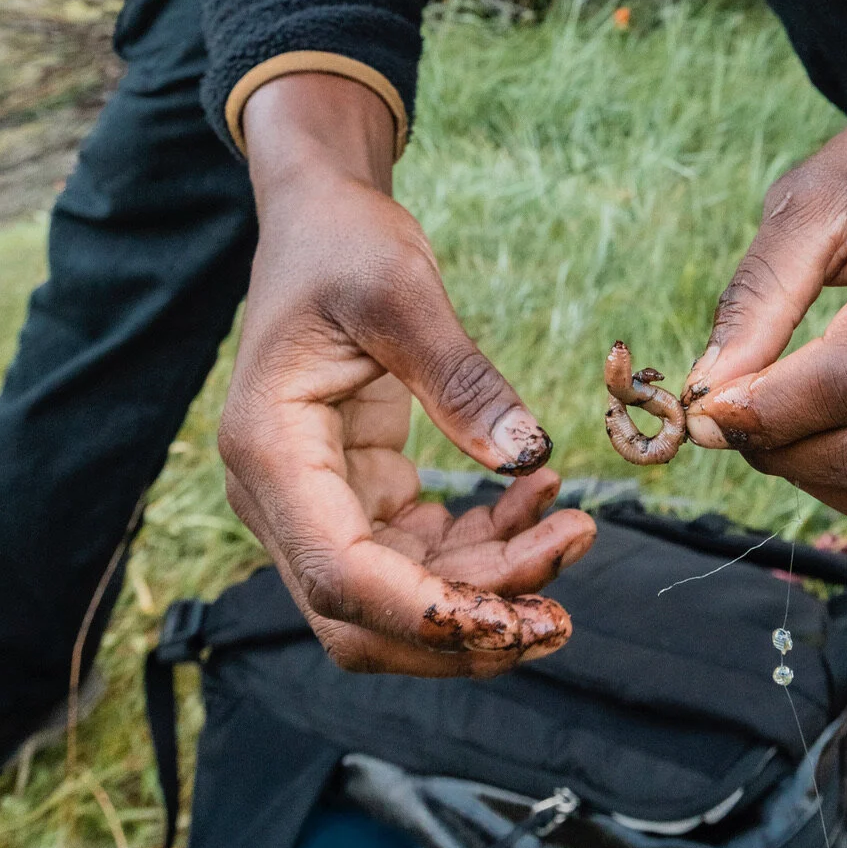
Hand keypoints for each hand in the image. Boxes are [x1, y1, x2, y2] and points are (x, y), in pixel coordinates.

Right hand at [221, 74, 594, 674]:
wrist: (320, 216)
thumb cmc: (345, 242)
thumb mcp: (402, 288)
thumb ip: (461, 379)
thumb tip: (528, 460)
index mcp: (270, 450)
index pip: (337, 573)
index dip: (422, 614)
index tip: (511, 622)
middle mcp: (281, 495)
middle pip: (364, 615)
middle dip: (463, 631)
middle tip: (562, 617)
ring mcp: (318, 500)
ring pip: (402, 595)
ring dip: (490, 589)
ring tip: (577, 533)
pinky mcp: (359, 493)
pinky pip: (425, 551)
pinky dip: (488, 545)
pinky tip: (545, 498)